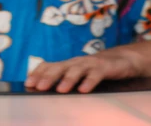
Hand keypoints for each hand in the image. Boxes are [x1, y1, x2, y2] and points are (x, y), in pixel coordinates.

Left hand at [25, 49, 142, 93]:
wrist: (122, 59)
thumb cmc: (95, 69)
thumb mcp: (77, 73)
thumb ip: (63, 78)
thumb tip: (43, 88)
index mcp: (67, 64)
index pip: (49, 65)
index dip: (37, 73)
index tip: (28, 83)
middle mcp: (76, 62)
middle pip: (59, 67)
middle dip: (47, 77)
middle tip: (38, 87)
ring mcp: (90, 64)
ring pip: (76, 70)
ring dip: (67, 79)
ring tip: (60, 90)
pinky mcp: (104, 68)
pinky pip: (96, 75)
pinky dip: (89, 82)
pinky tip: (83, 90)